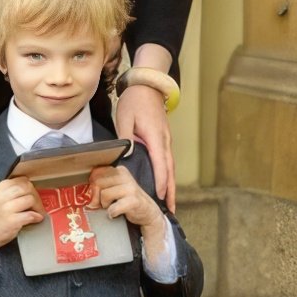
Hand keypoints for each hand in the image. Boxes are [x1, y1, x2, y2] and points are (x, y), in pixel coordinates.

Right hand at [0, 176, 42, 268]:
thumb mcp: (2, 198)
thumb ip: (15, 191)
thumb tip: (34, 190)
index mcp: (1, 187)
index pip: (23, 180)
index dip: (31, 188)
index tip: (32, 196)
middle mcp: (2, 195)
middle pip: (28, 188)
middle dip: (36, 197)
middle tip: (37, 206)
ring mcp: (6, 208)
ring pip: (30, 199)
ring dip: (38, 207)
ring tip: (37, 213)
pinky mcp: (11, 220)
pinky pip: (30, 215)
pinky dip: (36, 217)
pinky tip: (36, 219)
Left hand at [88, 164, 163, 236]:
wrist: (147, 212)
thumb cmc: (128, 199)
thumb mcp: (115, 187)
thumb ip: (101, 184)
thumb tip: (86, 190)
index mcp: (119, 170)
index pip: (96, 173)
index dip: (92, 185)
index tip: (96, 193)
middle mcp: (125, 176)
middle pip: (98, 183)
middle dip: (96, 196)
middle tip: (102, 204)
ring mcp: (130, 188)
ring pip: (104, 194)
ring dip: (105, 205)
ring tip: (112, 207)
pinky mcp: (134, 201)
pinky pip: (113, 208)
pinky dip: (112, 213)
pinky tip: (116, 213)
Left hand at [114, 84, 174, 209]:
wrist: (147, 86)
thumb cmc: (135, 101)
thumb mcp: (125, 118)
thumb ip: (126, 138)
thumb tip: (128, 157)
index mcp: (155, 137)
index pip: (160, 163)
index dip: (161, 181)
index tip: (161, 196)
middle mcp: (164, 141)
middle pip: (170, 170)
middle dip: (171, 190)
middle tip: (171, 210)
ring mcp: (165, 141)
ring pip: (170, 166)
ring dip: (171, 185)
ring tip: (170, 203)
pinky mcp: (163, 140)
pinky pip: (167, 161)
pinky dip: (167, 175)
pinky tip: (165, 184)